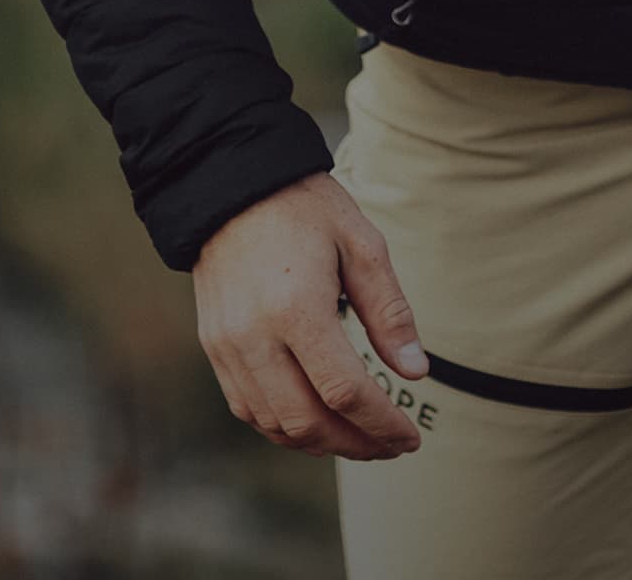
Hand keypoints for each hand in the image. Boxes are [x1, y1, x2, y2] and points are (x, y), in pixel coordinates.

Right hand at [192, 171, 428, 460]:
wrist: (232, 186)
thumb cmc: (305, 209)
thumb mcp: (362, 245)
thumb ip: (389, 312)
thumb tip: (416, 372)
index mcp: (297, 308)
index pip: (344, 391)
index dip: (382, 424)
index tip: (410, 437)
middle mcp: (255, 337)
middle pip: (308, 423)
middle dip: (356, 444)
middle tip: (392, 445)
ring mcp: (228, 348)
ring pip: (276, 426)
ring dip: (322, 444)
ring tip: (361, 438)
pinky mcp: (215, 350)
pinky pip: (250, 410)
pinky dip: (286, 428)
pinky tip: (318, 421)